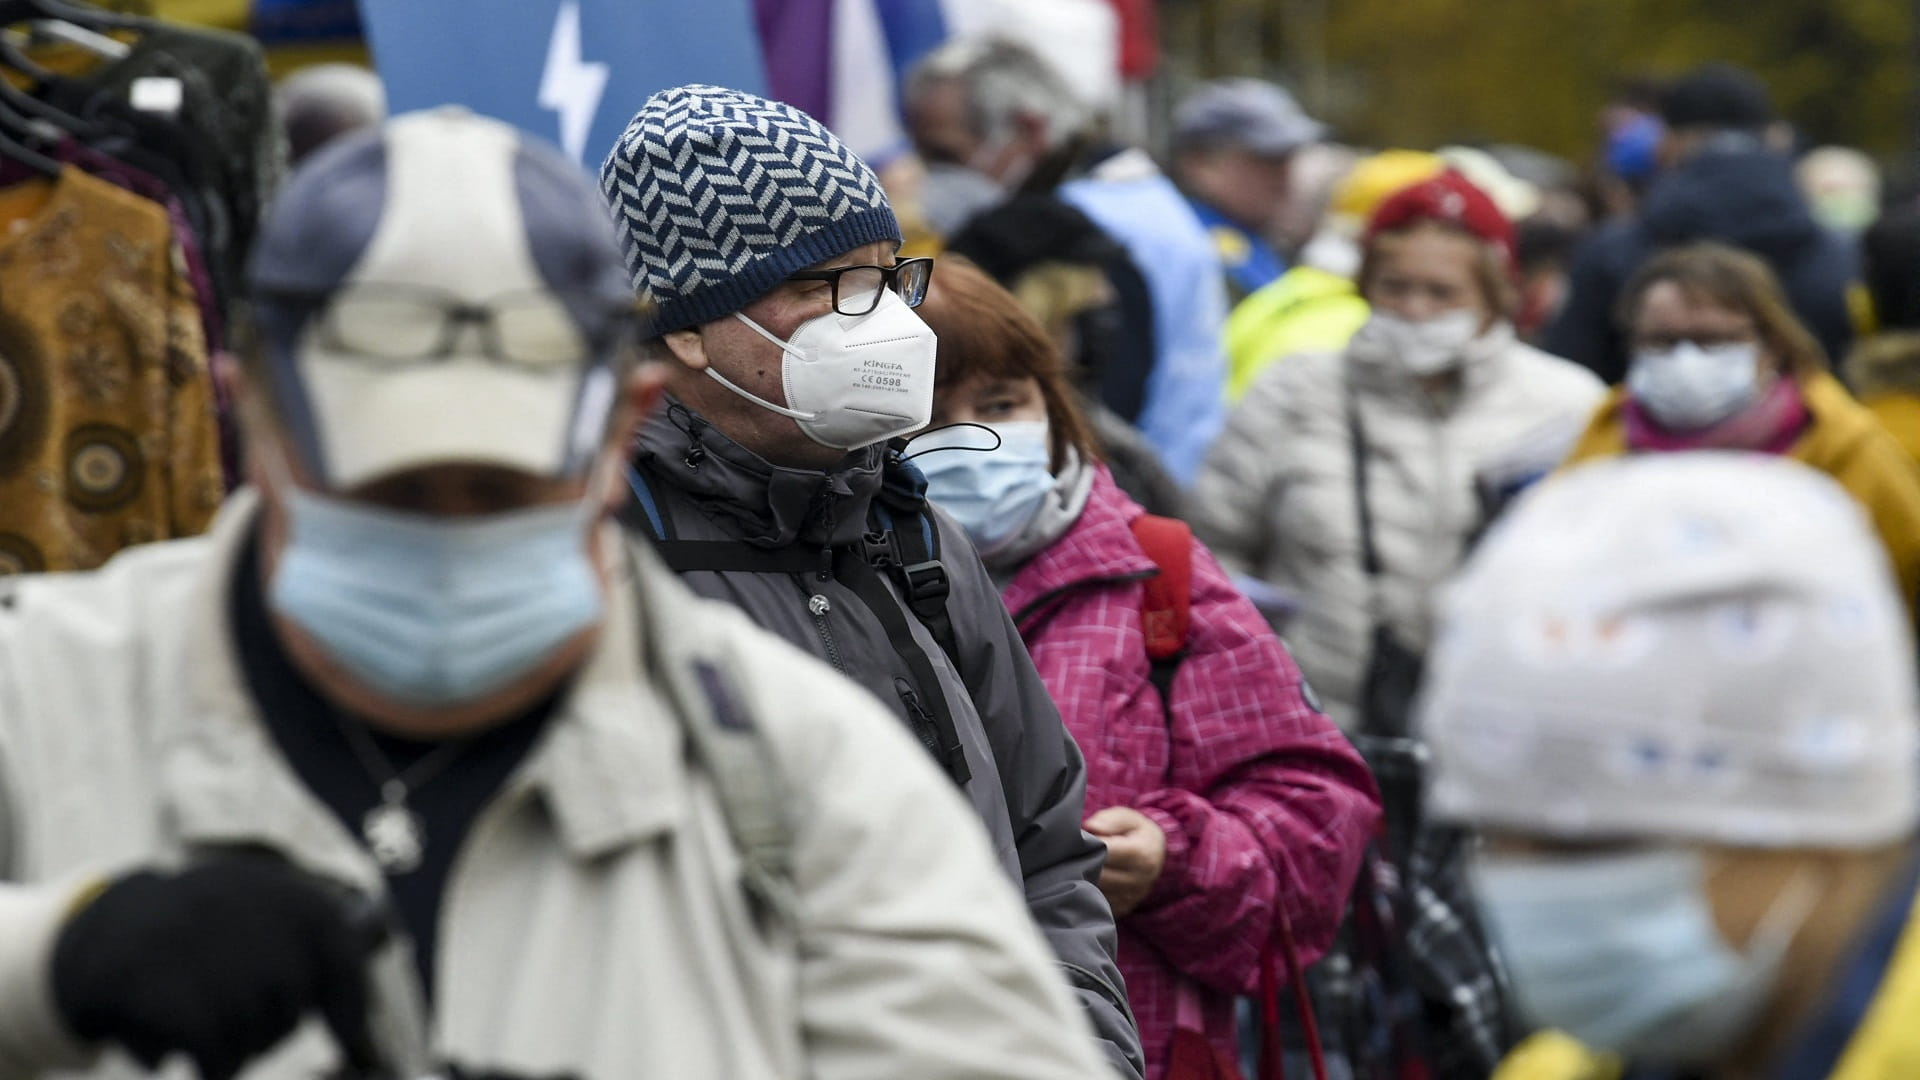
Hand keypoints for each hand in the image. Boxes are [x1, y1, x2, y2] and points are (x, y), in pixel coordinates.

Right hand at [52, 858, 379, 1079]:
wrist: (109, 927)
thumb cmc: (204, 932)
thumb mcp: (263, 915)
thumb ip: (313, 958)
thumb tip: (361, 1036)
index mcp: (287, 895)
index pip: (342, 956)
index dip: (350, 1005)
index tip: (354, 1041)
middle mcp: (255, 917)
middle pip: (293, 1007)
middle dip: (272, 1025)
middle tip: (238, 1009)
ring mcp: (212, 953)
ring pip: (255, 1036)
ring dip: (237, 1046)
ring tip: (209, 1020)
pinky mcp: (171, 992)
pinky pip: (217, 1053)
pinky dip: (213, 1064)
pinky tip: (201, 1055)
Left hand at [1084, 806, 1166, 917]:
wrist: (1155, 855)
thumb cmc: (1136, 832)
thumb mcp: (1128, 818)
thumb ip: (1111, 820)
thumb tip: (1091, 826)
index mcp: (1142, 855)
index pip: (1106, 853)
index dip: (1089, 846)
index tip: (1078, 840)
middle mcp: (1139, 881)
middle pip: (1099, 875)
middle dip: (1082, 863)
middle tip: (1071, 853)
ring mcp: (1132, 898)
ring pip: (1095, 891)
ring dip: (1083, 879)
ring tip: (1077, 864)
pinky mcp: (1122, 909)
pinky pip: (1097, 903)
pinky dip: (1088, 892)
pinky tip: (1085, 879)